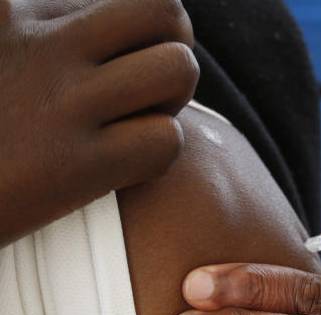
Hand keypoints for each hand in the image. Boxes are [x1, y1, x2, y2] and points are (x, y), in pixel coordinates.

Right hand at [0, 0, 198, 245]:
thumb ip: (22, 24)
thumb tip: (68, 18)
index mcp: (11, 10)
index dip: (136, 28)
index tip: (117, 57)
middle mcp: (40, 45)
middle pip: (164, 10)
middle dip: (173, 46)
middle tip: (148, 84)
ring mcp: (60, 103)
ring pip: (178, 68)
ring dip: (174, 100)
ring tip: (138, 122)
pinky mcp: (72, 166)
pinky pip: (166, 141)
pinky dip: (157, 154)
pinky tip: (121, 165)